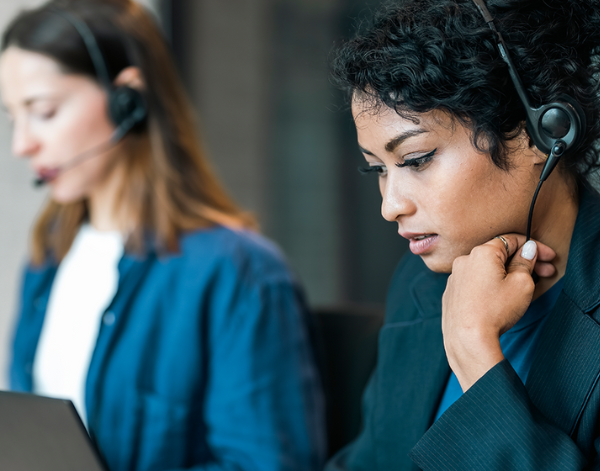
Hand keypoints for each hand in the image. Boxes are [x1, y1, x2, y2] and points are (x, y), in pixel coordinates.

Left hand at [442, 234, 556, 390]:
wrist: (467, 339)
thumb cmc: (495, 311)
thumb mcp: (522, 284)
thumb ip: (525, 263)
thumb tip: (526, 251)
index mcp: (482, 253)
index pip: (512, 240)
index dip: (533, 247)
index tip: (548, 257)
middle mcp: (464, 261)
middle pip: (499, 255)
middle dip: (523, 262)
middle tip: (545, 272)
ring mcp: (455, 278)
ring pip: (486, 270)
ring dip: (506, 274)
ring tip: (525, 288)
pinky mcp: (451, 293)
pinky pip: (474, 283)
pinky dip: (489, 285)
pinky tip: (501, 298)